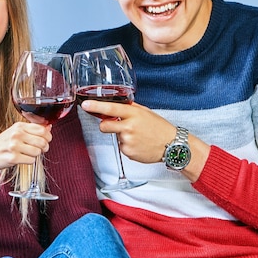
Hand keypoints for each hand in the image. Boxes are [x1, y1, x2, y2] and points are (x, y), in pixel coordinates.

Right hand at [0, 122, 51, 170]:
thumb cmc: (3, 143)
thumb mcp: (16, 132)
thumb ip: (32, 129)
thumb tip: (48, 127)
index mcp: (19, 126)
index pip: (41, 129)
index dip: (48, 136)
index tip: (47, 139)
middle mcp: (16, 134)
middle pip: (42, 141)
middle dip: (45, 147)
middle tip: (42, 149)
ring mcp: (14, 146)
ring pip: (37, 151)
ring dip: (36, 155)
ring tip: (30, 153)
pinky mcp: (13, 158)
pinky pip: (31, 160)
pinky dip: (30, 161)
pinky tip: (23, 158)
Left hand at [81, 100, 209, 181]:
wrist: (172, 145)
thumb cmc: (160, 128)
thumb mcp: (145, 112)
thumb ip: (130, 109)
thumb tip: (117, 105)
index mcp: (133, 114)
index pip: (110, 108)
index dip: (96, 106)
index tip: (85, 105)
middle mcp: (129, 127)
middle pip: (104, 126)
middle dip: (106, 126)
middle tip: (118, 126)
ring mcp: (128, 141)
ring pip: (114, 137)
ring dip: (122, 137)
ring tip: (137, 137)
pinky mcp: (128, 152)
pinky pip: (121, 147)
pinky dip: (128, 146)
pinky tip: (139, 144)